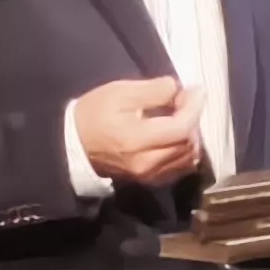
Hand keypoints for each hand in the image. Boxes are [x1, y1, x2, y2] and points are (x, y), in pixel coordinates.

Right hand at [74, 75, 206, 184]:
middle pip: (188, 143)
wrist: (73, 145)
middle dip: (193, 118)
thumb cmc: (94, 114)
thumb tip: (177, 89)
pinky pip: (180, 168)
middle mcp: (147, 163)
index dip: (194, 107)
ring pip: (188, 157)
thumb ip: (153, 90)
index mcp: (137, 140)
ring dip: (191, 135)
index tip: (196, 90)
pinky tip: (177, 136)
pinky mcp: (149, 180)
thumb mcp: (119, 92)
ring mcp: (149, 175)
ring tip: (180, 116)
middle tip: (184, 100)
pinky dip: (185, 150)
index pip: (181, 127)